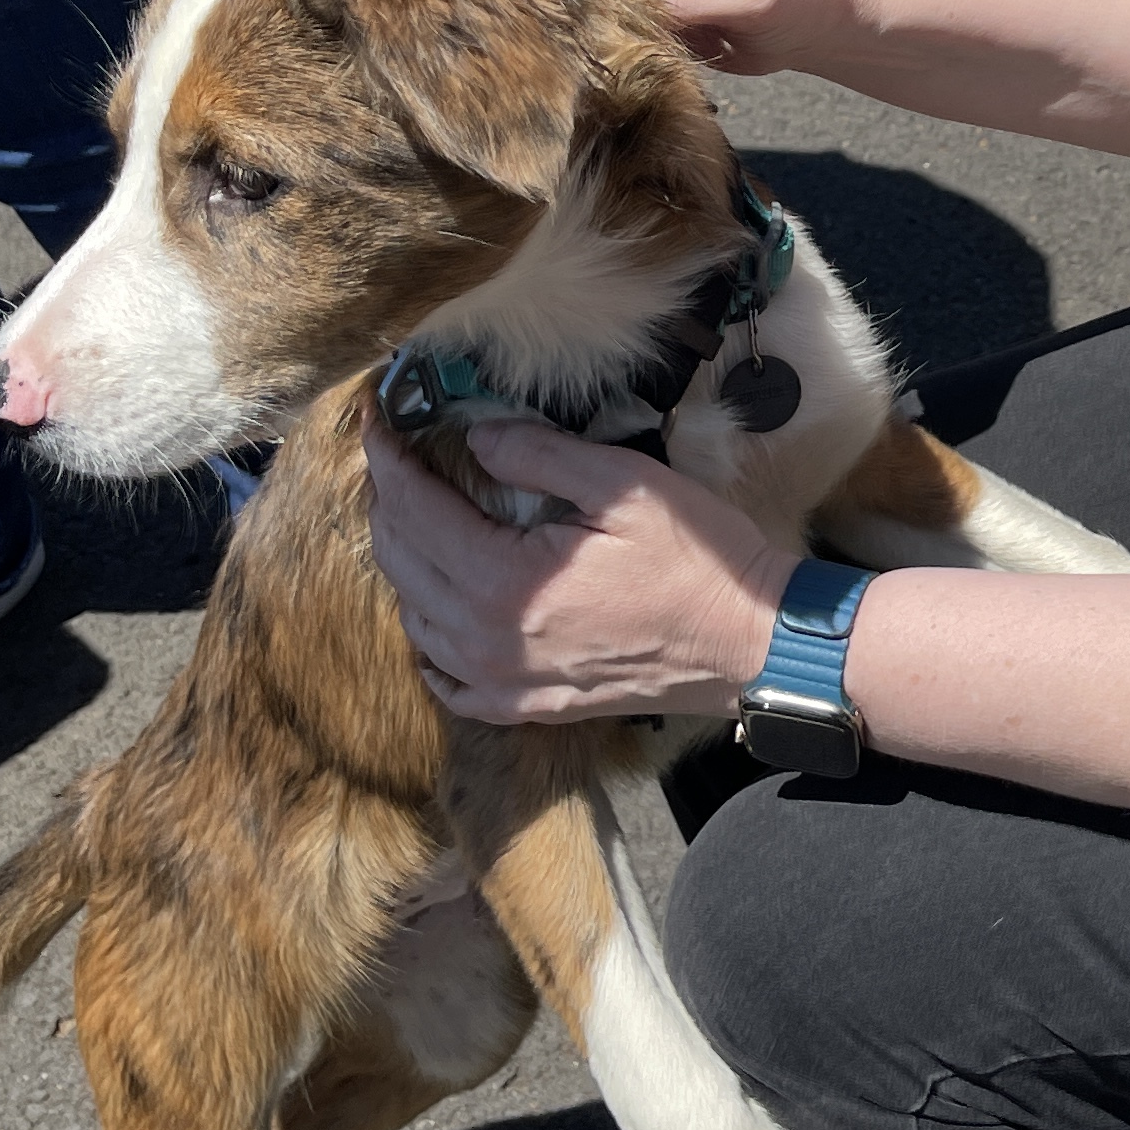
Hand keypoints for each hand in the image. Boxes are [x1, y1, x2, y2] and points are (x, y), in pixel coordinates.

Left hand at [361, 415, 786, 723]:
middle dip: (389, 505)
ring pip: (416, 619)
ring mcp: (504, 683)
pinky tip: (437, 613)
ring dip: (405, 564)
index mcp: (502, 582)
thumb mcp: (623, 484)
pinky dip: (430, 640)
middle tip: (394, 462)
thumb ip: (538, 455)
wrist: (752, 642)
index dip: (389, 461)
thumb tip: (477, 436)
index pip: (414, 511)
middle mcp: (486, 641)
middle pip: (402, 564)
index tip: (377, 423)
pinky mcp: (528, 706)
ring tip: (416, 518)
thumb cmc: (698, 560)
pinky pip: (449, 681)